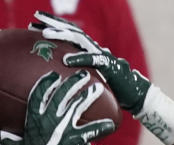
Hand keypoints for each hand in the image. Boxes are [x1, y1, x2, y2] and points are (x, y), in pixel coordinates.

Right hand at [0, 70, 115, 144]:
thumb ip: (7, 138)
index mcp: (33, 121)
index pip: (38, 96)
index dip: (46, 84)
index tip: (53, 76)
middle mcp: (48, 121)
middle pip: (61, 96)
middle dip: (72, 83)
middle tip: (81, 75)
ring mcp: (62, 130)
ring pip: (77, 107)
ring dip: (87, 96)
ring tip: (97, 89)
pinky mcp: (75, 141)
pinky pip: (90, 131)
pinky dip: (102, 127)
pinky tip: (112, 123)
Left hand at [32, 11, 150, 111]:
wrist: (138, 96)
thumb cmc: (116, 90)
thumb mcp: (94, 79)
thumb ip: (81, 73)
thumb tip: (65, 74)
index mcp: (91, 51)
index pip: (70, 35)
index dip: (54, 28)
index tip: (34, 25)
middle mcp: (96, 49)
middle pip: (72, 31)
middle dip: (54, 23)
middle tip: (35, 18)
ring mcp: (104, 56)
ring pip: (80, 41)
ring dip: (62, 36)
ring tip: (45, 35)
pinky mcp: (111, 67)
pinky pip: (93, 60)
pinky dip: (79, 59)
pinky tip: (65, 60)